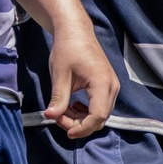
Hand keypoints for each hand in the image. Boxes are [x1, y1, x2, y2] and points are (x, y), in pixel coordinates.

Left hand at [43, 20, 118, 138]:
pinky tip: (72, 105)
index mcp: (102, 82)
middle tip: (58, 117)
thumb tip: (50, 116)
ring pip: (100, 115)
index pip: (97, 116)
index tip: (65, 132)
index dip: (82, 128)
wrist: (75, 31)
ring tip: (63, 110)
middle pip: (100, 118)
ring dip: (81, 119)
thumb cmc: (67, 49)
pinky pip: (100, 107)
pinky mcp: (108, 86)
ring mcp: (112, 86)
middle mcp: (112, 87)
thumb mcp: (59, 74)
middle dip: (79, 124)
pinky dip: (86, 112)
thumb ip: (58, 98)